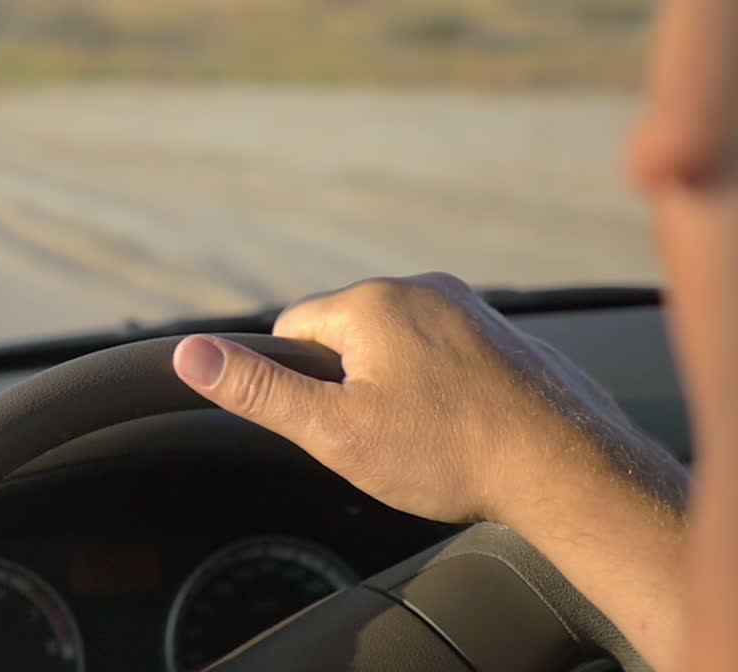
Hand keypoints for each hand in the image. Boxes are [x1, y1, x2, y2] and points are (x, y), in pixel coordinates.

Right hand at [172, 272, 686, 668]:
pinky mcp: (501, 329)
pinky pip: (444, 348)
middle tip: (385, 436)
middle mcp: (419, 287)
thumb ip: (259, 390)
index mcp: (369, 302)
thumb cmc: (448, 451)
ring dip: (397, 381)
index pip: (294, 332)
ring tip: (428, 433)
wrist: (565, 468)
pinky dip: (441, 381)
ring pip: (397, 342)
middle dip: (352, 382)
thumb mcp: (334, 430)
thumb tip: (190, 354)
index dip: (303, 386)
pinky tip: (460, 422)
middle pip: (347, 334)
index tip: (337, 422)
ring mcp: (467, 305)